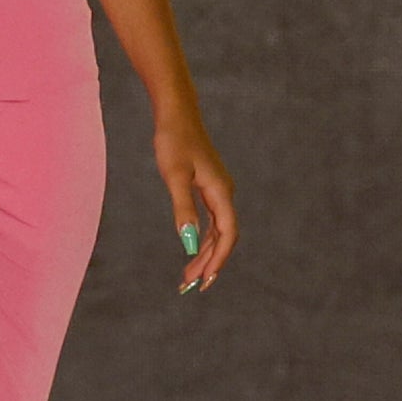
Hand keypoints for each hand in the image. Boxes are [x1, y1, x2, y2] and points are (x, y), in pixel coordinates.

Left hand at [156, 117, 240, 295]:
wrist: (176, 114)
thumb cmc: (174, 141)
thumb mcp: (174, 176)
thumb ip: (183, 209)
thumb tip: (189, 243)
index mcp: (220, 192)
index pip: (227, 235)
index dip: (218, 260)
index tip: (204, 281)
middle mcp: (224, 193)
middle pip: (223, 237)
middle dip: (209, 263)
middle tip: (189, 286)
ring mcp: (218, 190)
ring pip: (217, 230)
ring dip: (205, 253)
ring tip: (188, 275)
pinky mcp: (209, 186)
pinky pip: (212, 220)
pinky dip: (203, 238)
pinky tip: (192, 248)